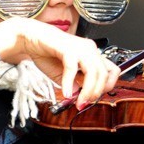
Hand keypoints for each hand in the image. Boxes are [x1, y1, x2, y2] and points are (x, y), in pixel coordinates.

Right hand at [0, 18, 119, 108]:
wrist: (30, 39)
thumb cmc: (47, 54)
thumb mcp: (64, 75)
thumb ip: (74, 84)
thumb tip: (79, 97)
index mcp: (92, 54)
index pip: (112, 71)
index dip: (107, 87)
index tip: (94, 98)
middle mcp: (90, 49)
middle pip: (104, 74)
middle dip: (96, 93)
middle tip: (83, 104)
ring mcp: (80, 48)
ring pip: (93, 72)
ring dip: (87, 90)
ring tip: (78, 101)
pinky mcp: (67, 48)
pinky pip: (72, 68)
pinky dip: (69, 83)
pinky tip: (65, 93)